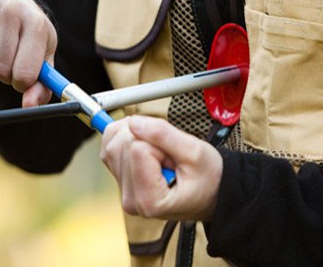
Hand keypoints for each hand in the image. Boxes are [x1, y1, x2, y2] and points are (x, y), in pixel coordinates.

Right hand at [0, 0, 56, 106]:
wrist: (19, 5)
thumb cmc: (34, 38)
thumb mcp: (45, 61)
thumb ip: (41, 87)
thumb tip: (29, 107)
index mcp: (36, 24)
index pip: (25, 72)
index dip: (24, 83)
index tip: (26, 79)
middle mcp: (13, 11)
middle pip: (2, 69)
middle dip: (8, 76)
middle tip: (14, 65)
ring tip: (3, 52)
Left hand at [101, 115, 222, 220]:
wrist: (213, 192)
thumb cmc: (209, 180)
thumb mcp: (195, 152)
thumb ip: (164, 135)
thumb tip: (134, 122)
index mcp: (149, 200)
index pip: (137, 148)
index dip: (159, 143)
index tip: (174, 158)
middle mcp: (131, 198)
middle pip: (121, 144)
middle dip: (146, 139)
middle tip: (169, 156)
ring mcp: (124, 189)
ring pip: (112, 141)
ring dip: (136, 135)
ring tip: (161, 154)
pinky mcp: (120, 178)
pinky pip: (110, 144)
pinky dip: (126, 135)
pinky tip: (145, 144)